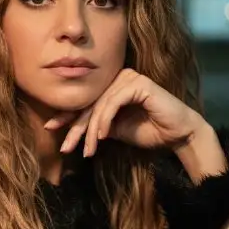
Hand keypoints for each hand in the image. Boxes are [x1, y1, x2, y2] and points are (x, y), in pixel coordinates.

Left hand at [44, 68, 204, 156]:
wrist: (178, 135)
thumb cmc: (151, 131)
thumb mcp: (116, 131)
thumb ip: (97, 125)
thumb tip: (73, 129)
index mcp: (112, 87)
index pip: (86, 102)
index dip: (67, 116)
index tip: (50, 129)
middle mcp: (119, 78)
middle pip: (90, 103)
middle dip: (75, 127)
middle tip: (65, 147)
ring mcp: (128, 78)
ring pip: (99, 105)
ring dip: (90, 130)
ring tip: (87, 150)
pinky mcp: (138, 83)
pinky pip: (113, 102)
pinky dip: (105, 120)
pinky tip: (100, 137)